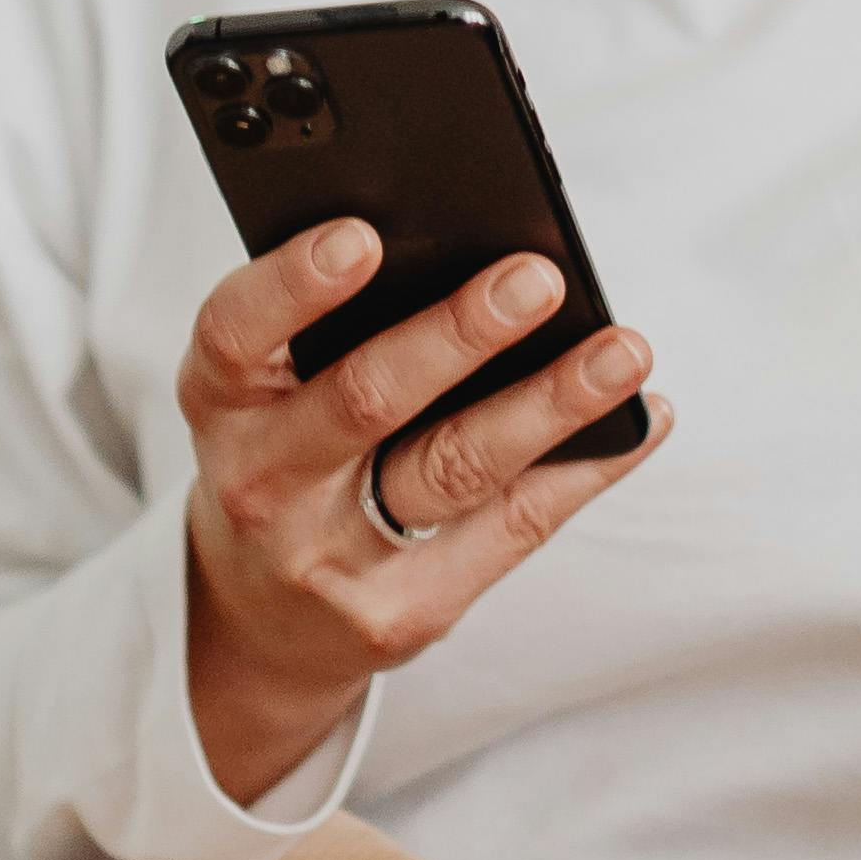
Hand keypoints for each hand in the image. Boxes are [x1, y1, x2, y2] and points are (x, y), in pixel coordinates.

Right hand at [181, 220, 670, 805]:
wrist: (256, 623)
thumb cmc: (284, 458)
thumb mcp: (260, 393)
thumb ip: (327, 329)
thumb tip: (476, 247)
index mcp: (220, 403)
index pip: (235, 333)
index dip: (294, 284)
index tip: (362, 236)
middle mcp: (262, 483)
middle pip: (364, 401)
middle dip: (456, 336)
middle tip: (536, 279)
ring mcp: (333, 559)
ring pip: (455, 470)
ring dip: (550, 405)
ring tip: (623, 352)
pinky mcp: (403, 615)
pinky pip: (511, 529)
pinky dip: (585, 468)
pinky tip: (640, 420)